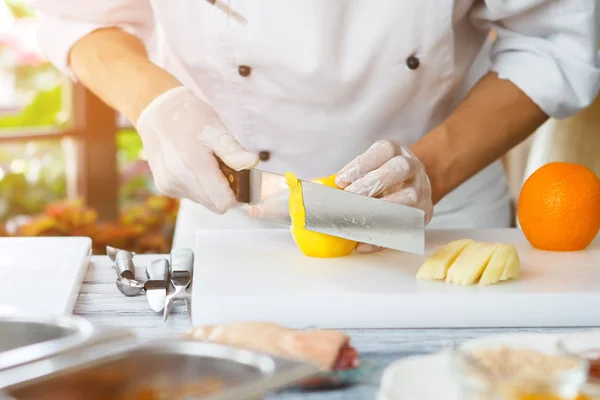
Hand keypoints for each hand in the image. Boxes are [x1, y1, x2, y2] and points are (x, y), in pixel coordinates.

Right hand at [135, 87, 257, 212]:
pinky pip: (191, 196)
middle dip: (226, 191)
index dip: (238, 196)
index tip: (242, 181)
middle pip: (215, 205)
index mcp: (194, 165)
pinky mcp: (163, 187)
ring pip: (204, 202)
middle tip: (226, 167)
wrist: (157, 112)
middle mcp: (178, 180)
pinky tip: (193, 166)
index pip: (224, 202)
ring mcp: (169, 186)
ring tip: (208, 163)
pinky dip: (198, 186)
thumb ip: (233, 150)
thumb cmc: (191, 118)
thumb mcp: (216, 130)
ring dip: (211, 189)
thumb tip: (253, 163)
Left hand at [335, 140, 432, 252]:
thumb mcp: (368, 170)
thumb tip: (311, 189)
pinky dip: (383, 237)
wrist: (410, 185)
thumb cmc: (382, 177)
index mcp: (396, 151)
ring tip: (358, 219)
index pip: (383, 150)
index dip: (362, 164)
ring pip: (410, 197)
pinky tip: (363, 243)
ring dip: (382, 209)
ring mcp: (423, 190)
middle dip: (372, 184)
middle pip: (399, 168)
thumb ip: (346, 178)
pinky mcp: (425, 214)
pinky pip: (406, 227)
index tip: (340, 181)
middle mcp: (413, 167)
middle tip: (349, 198)